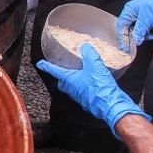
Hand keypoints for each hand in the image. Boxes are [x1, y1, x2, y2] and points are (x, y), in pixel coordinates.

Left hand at [36, 44, 150, 136]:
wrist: (112, 106)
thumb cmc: (100, 88)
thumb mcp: (95, 65)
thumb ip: (89, 54)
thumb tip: (85, 46)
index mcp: (69, 80)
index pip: (54, 71)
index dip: (46, 66)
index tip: (40, 63)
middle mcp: (72, 89)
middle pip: (62, 81)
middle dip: (61, 75)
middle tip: (63, 67)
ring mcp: (79, 96)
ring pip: (71, 87)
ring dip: (73, 79)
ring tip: (79, 71)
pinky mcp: (88, 100)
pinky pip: (82, 91)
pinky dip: (83, 84)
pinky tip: (92, 80)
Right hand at [116, 0, 152, 47]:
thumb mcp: (146, 19)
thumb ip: (139, 31)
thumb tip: (135, 41)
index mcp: (129, 10)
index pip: (122, 26)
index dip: (123, 37)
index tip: (125, 47)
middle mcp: (134, 13)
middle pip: (129, 29)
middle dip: (135, 36)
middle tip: (139, 41)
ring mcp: (142, 16)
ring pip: (138, 30)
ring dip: (143, 34)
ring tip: (150, 35)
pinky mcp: (149, 19)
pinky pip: (146, 29)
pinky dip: (149, 32)